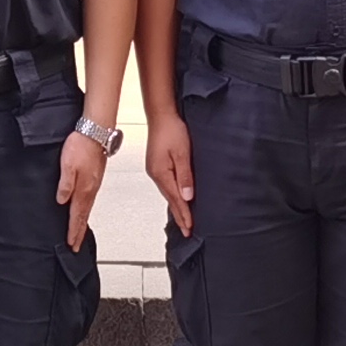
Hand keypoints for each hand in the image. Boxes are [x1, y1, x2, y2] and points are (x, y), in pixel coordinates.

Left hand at [57, 132, 108, 249]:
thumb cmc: (81, 145)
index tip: (71, 244)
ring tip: (79, 231)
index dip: (74, 231)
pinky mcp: (95, 177)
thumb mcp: (67, 165)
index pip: (77, 216)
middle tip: (76, 245)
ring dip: (83, 221)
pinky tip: (84, 208)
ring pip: (87, 208)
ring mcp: (94, 183)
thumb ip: (65, 184)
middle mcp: (91, 189)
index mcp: (84, 189)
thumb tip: (61, 201)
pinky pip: (90, 199)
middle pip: (84, 215)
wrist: (96, 130)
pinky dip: (86, 209)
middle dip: (79, 231)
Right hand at [148, 117, 194, 239]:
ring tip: (183, 219)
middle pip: (170, 199)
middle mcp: (156, 174)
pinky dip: (173, 195)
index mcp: (161, 173)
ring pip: (167, 193)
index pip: (175, 199)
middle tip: (187, 231)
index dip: (184, 214)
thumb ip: (185, 175)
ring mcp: (155, 169)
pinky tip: (176, 198)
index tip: (190, 227)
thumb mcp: (182, 153)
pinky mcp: (157, 164)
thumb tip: (187, 196)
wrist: (161, 114)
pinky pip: (166, 185)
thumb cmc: (172, 130)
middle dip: (179, 215)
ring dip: (176, 206)